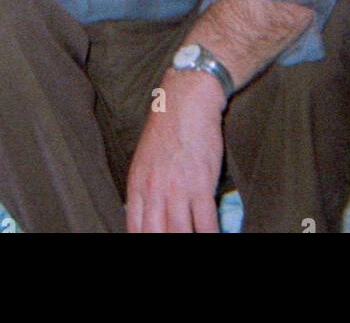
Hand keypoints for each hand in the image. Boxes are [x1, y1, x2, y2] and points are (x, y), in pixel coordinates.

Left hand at [126, 71, 224, 232]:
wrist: (186, 101)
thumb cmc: (167, 129)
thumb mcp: (144, 161)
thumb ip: (144, 190)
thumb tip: (145, 217)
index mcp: (137, 185)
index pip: (134, 229)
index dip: (144, 242)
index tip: (155, 243)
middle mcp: (154, 190)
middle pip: (156, 234)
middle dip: (166, 243)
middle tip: (178, 248)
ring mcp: (177, 189)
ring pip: (180, 233)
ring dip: (189, 240)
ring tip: (197, 242)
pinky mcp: (201, 184)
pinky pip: (206, 222)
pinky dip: (210, 235)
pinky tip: (214, 237)